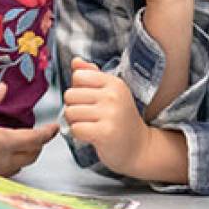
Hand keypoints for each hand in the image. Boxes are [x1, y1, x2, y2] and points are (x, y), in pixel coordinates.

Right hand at [0, 85, 57, 177]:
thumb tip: (1, 88)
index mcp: (0, 142)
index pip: (34, 139)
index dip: (47, 133)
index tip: (54, 127)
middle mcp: (2, 160)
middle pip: (33, 154)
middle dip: (39, 143)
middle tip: (38, 131)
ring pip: (22, 164)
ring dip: (26, 152)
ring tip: (21, 140)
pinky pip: (9, 170)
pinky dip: (13, 160)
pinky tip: (1, 152)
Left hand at [63, 58, 150, 177]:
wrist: (139, 148)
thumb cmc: (119, 118)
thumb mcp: (109, 92)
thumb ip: (91, 75)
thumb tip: (75, 61)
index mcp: (113, 82)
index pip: (78, 76)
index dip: (77, 89)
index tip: (89, 100)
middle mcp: (113, 96)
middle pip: (70, 95)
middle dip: (73, 107)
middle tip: (88, 116)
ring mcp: (110, 114)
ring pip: (70, 112)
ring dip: (75, 122)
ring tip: (89, 125)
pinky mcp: (106, 133)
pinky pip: (75, 129)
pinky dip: (78, 134)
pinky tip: (91, 136)